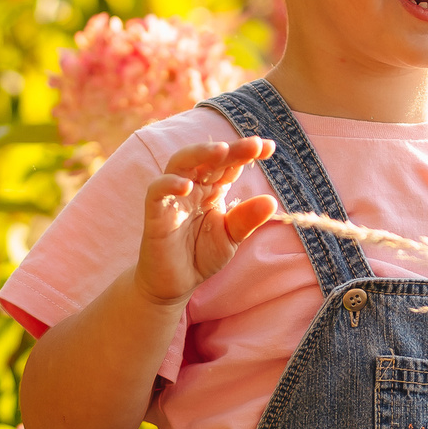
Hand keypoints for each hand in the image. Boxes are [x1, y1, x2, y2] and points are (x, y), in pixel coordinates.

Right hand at [133, 138, 278, 306]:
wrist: (175, 283)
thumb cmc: (201, 255)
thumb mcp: (231, 237)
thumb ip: (247, 219)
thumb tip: (272, 201)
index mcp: (213, 189)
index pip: (230, 164)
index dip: (247, 153)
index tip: (269, 147)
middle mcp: (193, 187)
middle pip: (208, 157)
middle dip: (231, 149)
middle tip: (253, 145)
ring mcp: (173, 196)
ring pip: (180, 162)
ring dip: (199, 153)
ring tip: (221, 150)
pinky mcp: (155, 212)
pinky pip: (157, 190)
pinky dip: (169, 184)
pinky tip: (186, 186)